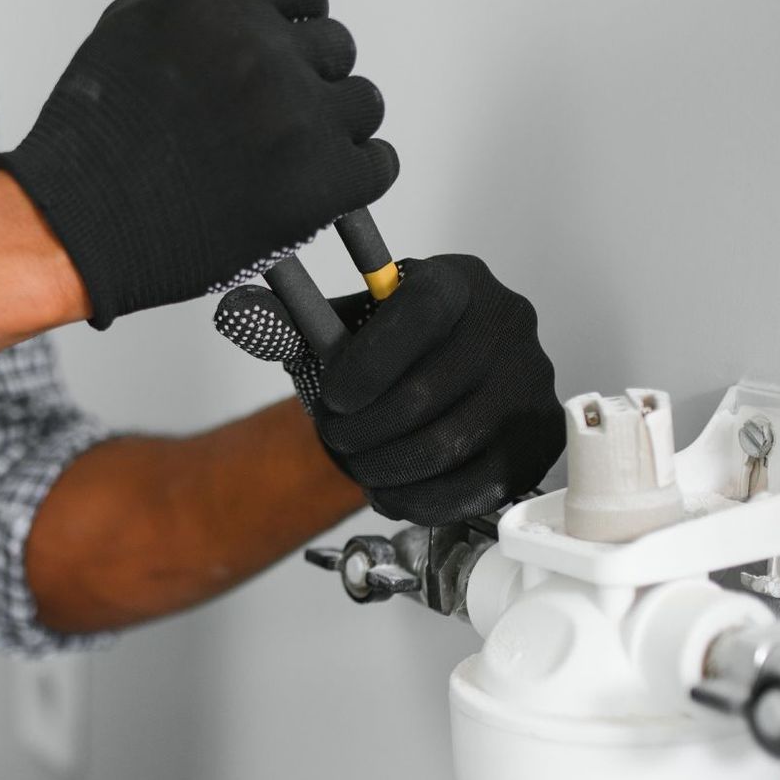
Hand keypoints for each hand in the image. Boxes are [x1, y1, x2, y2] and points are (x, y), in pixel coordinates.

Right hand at [0, 0, 397, 326]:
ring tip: (277, 156)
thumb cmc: (96, 130)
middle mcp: (264, 52)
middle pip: (337, 47)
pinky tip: (305, 185)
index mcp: (221, 2)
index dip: (294, 22)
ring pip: (362, 104)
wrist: (80, 226)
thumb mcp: (130, 15)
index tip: (276, 54)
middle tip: (260, 120)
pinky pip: (377, 164)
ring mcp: (298, 120)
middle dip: (306, 78)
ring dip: (331, 127)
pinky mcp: (320, 184)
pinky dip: (351, 177)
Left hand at [215, 254, 564, 523]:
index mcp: (458, 280)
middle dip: (365, 430)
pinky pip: (479, 484)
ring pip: (449, 444)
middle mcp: (506, 321)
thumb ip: (296, 321)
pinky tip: (393, 490)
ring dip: (388, 466)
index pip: (417, 313)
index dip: (367, 365)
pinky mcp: (537, 436)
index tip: (334, 398)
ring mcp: (530, 380)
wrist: (442, 381)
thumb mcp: (347, 326)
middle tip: (337, 440)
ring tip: (361, 466)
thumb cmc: (392, 351)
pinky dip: (423, 499)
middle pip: (428, 392)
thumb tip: (241, 312)